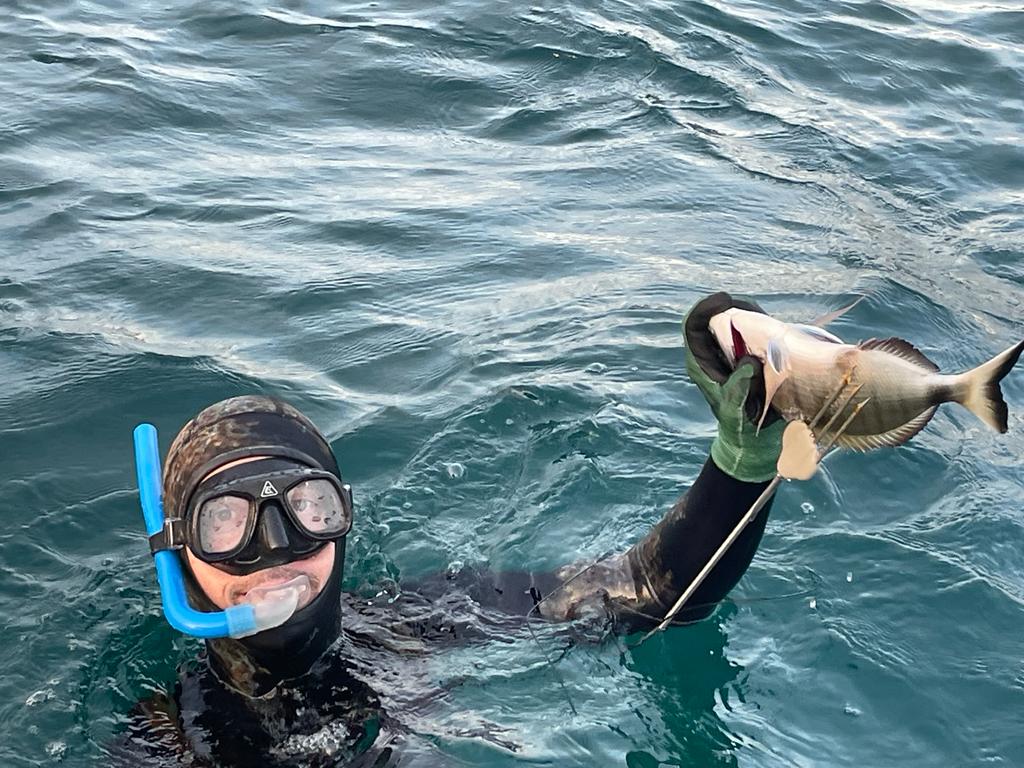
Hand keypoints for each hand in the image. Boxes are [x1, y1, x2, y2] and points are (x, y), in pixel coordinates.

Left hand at [683, 292, 783, 482]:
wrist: (752, 441)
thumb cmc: (738, 427)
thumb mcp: (736, 408)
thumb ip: (739, 386)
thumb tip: (749, 362)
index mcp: (700, 363)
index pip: (694, 326)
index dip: (705, 308)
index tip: (725, 299)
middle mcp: (712, 355)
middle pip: (714, 319)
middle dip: (732, 307)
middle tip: (754, 310)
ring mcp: (729, 355)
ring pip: (734, 324)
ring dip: (750, 316)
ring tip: (767, 319)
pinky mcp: (747, 357)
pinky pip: (752, 335)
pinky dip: (763, 328)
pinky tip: (776, 332)